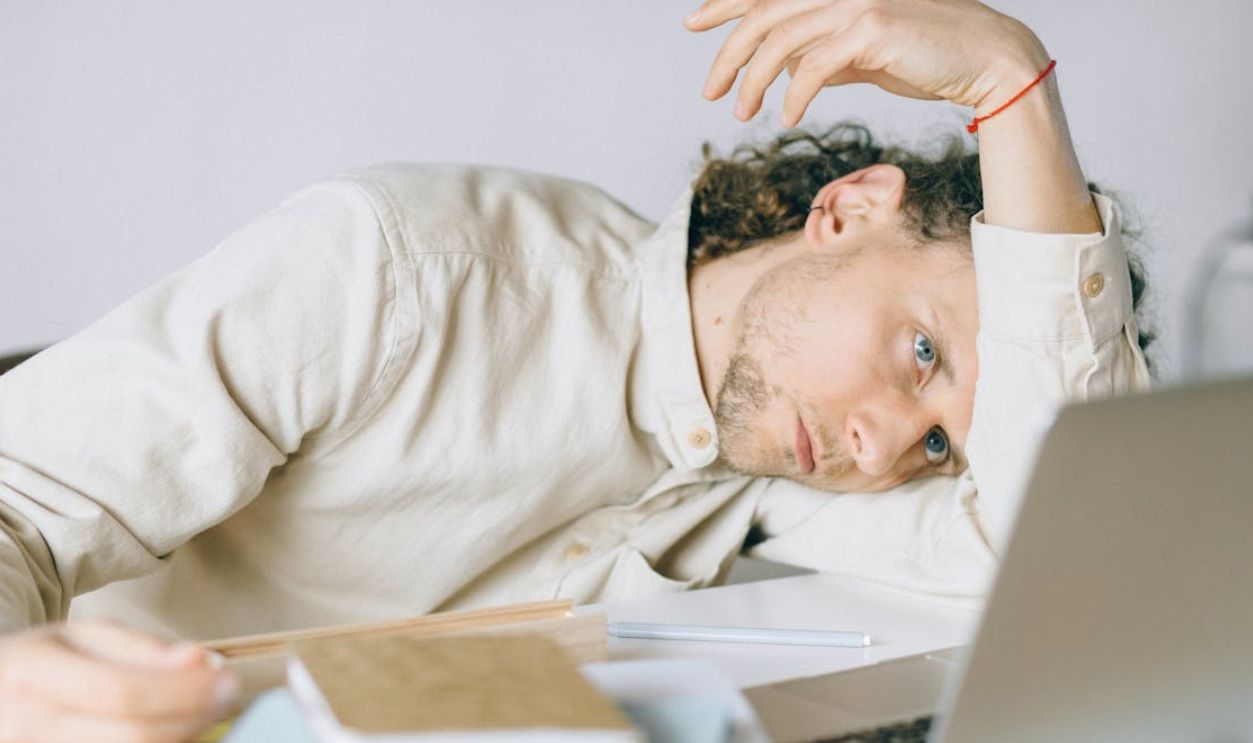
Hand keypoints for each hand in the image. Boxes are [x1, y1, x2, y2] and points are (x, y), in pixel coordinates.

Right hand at [0, 620, 237, 742]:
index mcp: (33, 673)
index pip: (121, 693)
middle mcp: (27, 723)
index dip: (182, 691)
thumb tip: (201, 662)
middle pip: (130, 737)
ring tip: (205, 712)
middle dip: (192, 717)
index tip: (227, 680)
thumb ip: (142, 648)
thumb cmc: (44, 664)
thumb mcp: (84, 637)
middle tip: (228, 696)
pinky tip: (178, 731)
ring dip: (181, 736)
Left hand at [686, 0, 1047, 126]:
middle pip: (763, 15)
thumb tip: (791, 72)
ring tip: (741, 113)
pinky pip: (813, 67)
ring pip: (780, 41)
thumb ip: (827, 56)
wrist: (984, 61)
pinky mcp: (871, 29)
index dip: (725, 2)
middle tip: (709, 92)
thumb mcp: (865, 55)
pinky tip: (787, 118)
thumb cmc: (926, 58)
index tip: (694, 22)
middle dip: (727, 54)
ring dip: (753, 81)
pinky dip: (793, 95)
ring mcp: (856, 1)